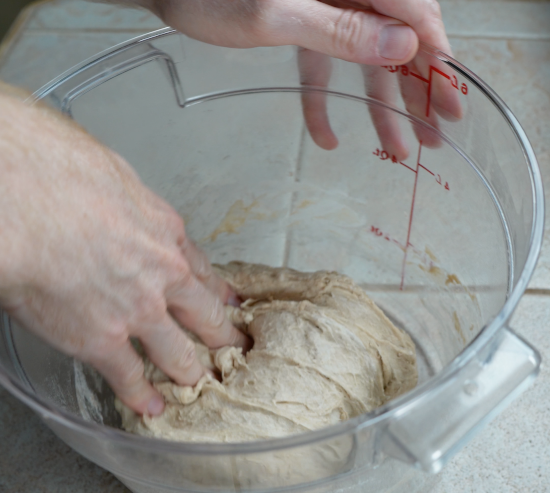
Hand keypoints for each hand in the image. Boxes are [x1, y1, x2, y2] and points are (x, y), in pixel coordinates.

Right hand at [0, 88, 249, 415]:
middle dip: (223, 333)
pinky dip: (142, 394)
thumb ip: (129, 202)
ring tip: (201, 382)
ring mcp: (139, 310)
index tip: (229, 301)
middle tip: (236, 345)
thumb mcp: (115, 173)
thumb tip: (120, 203)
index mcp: (165, 231)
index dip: (218, 290)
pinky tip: (152, 405)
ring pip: (179, 351)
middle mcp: (163, 274)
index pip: (202, 269)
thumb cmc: (60, 171)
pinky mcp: (102, 340)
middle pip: (205, 313)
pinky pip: (130, 375)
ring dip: (191, 370)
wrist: (27, 199)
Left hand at [135, 0, 459, 158]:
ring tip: (396, 149)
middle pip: (394, 40)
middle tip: (435, 135)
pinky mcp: (300, 23)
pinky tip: (325, 137)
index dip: (435, 60)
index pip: (412, 13)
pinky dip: (323, 101)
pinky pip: (321, 65)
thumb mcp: (278, 15)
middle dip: (414, 91)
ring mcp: (324, 4)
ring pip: (361, 59)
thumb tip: (404, 48)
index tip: (451, 101)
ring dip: (377, 106)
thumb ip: (341, 30)